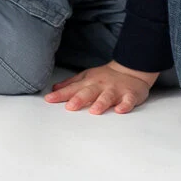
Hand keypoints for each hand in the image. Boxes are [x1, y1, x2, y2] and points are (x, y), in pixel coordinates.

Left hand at [44, 60, 159, 114]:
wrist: (131, 69)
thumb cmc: (106, 76)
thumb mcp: (86, 76)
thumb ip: (70, 84)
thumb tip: (54, 89)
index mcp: (89, 82)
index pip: (72, 89)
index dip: (60, 94)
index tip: (49, 99)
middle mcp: (101, 86)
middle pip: (88, 92)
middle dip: (79, 99)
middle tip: (70, 107)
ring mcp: (115, 90)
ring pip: (107, 97)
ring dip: (100, 103)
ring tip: (94, 111)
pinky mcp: (130, 95)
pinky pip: (128, 101)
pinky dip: (124, 105)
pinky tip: (120, 110)